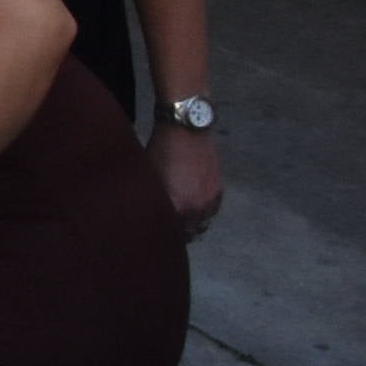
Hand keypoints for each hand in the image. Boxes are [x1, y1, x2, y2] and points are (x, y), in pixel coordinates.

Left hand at [149, 121, 222, 236]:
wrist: (186, 130)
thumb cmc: (159, 151)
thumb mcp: (149, 178)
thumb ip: (150, 201)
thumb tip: (147, 215)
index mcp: (176, 208)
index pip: (169, 234)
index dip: (161, 235)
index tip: (153, 234)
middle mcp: (196, 210)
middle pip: (187, 234)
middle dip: (176, 234)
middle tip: (165, 230)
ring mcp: (210, 202)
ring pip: (201, 225)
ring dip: (191, 226)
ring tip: (179, 221)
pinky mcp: (218, 193)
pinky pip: (211, 214)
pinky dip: (202, 215)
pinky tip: (192, 211)